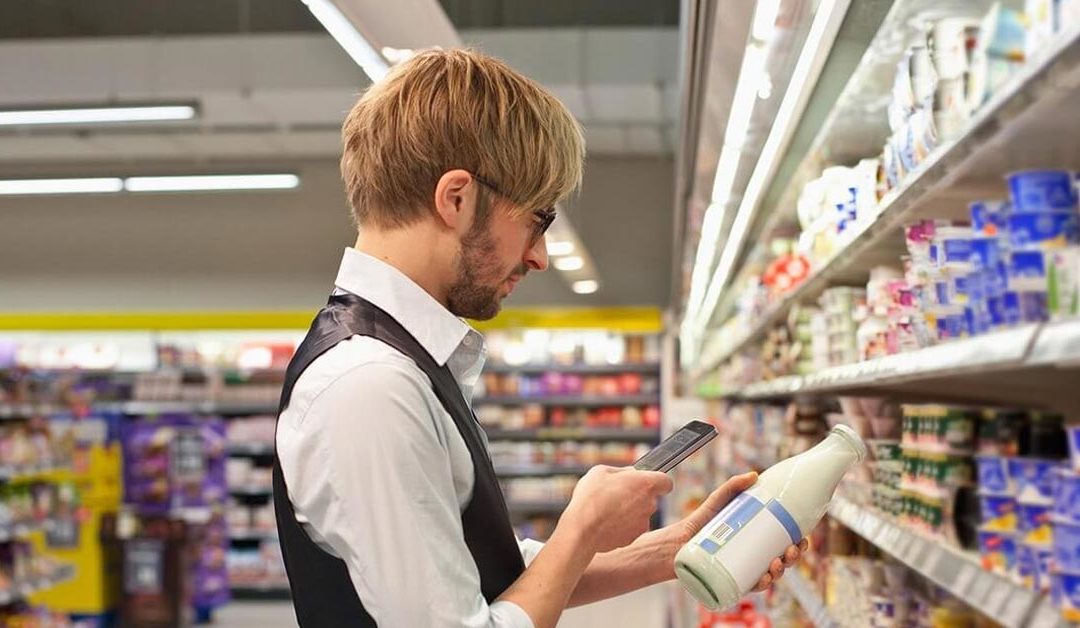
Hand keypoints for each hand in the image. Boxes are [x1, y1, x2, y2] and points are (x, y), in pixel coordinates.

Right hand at [560, 465, 672, 553]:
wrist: (582, 528)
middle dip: (637, 495)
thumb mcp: (601, 471)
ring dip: (629, 511)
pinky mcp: (634, 537)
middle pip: (650, 498)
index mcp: (645, 484)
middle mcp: (649, 504)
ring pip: (640, 513)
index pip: (666, 481)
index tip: (646, 481)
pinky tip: (606, 522)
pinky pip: (631, 527)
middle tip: (617, 493)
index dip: (657, 480)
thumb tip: (631, 473)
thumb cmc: (591, 497)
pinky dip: (622, 525)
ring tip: (608, 509)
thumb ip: (621, 471)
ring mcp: (643, 523)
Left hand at [672, 471, 808, 589]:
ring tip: (776, 563)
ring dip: (780, 573)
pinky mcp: (731, 581)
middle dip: (792, 559)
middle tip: (790, 550)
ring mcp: (743, 570)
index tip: (802, 539)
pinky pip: (750, 587)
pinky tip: (765, 579)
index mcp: (756, 540)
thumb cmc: (699, 523)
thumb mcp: (718, 502)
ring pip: (769, 576)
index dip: (797, 544)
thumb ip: (733, 486)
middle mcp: (752, 557)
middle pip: (781, 561)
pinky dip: (761, 585)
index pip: (783, 544)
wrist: (675, 544)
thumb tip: (754, 475)